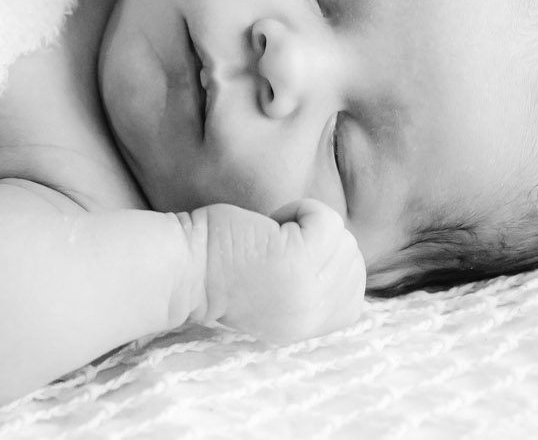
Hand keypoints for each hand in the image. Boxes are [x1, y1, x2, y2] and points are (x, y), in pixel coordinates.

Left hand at [190, 199, 365, 343]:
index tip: (298, 255)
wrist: (183, 270)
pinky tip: (273, 219)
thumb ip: (310, 292)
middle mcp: (311, 315)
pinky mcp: (297, 257)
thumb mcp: (276, 299)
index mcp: (305, 329)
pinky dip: (304, 208)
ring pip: (343, 240)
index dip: (335, 269)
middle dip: (321, 242)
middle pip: (353, 264)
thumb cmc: (220, 271)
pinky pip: (328, 220)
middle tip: (280, 240)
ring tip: (274, 231)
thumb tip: (343, 256)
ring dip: (310, 223)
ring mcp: (307, 288)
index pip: (354, 302)